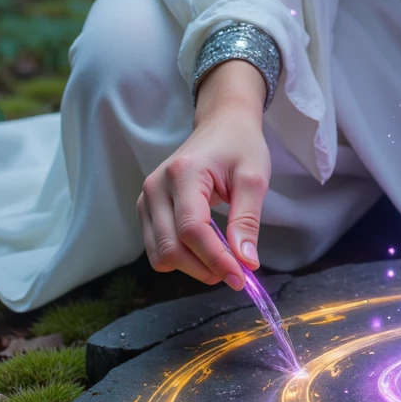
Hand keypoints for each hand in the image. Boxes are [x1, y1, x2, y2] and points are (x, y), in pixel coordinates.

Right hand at [136, 60, 270, 287]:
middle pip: (171, 247)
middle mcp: (156, 186)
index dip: (216, 259)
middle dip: (205, 268)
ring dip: (192, 267)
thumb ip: (247, 220)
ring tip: (222, 261)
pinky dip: (181, 258)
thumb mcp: (254, 178)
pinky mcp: (146, 209)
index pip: (192, 229)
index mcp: (183, 172)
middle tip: (237, 273)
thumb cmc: (240, 146)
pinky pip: (157, 248)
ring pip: (160, 254)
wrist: (222, 125)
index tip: (242, 277)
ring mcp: (146, 198)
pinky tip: (205, 251)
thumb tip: (246, 262)